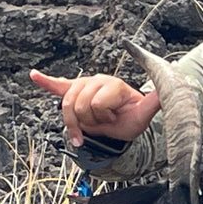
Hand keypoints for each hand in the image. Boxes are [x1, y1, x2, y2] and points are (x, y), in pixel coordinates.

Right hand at [29, 69, 160, 146]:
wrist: (123, 122)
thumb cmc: (133, 119)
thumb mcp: (144, 114)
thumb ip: (154, 102)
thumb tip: (168, 91)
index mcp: (114, 84)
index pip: (97, 104)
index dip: (104, 117)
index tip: (115, 119)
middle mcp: (98, 80)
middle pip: (80, 106)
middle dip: (92, 121)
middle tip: (105, 121)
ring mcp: (85, 84)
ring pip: (67, 106)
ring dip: (75, 123)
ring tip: (88, 128)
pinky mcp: (74, 90)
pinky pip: (57, 85)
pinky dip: (46, 81)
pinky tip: (34, 75)